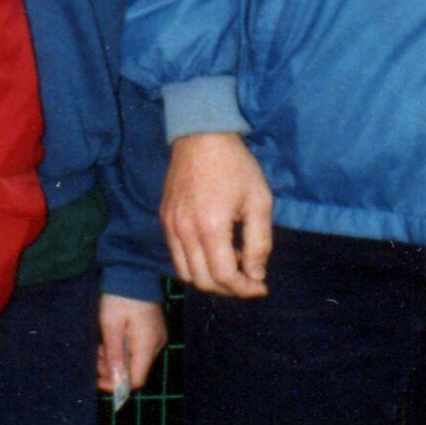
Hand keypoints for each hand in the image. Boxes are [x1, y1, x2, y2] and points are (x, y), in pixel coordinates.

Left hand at [96, 292, 166, 395]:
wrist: (134, 272)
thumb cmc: (120, 297)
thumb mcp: (111, 325)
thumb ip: (114, 354)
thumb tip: (117, 381)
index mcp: (147, 345)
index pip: (136, 380)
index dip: (117, 385)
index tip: (98, 380)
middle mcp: (156, 344)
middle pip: (136, 371)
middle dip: (113, 370)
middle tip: (95, 358)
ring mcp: (157, 337)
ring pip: (136, 361)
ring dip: (116, 360)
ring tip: (100, 347)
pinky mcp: (153, 331)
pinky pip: (138, 349)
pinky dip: (123, 350)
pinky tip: (110, 341)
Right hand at [161, 131, 271, 296]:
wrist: (201, 134)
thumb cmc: (235, 166)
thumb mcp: (259, 201)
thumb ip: (260, 243)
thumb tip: (255, 276)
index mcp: (211, 227)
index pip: (224, 277)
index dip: (245, 288)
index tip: (261, 285)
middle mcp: (185, 231)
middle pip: (203, 281)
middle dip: (229, 289)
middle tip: (248, 280)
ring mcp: (170, 225)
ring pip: (186, 273)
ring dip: (210, 279)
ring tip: (232, 266)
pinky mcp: (164, 219)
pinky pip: (176, 255)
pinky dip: (195, 264)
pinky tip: (214, 250)